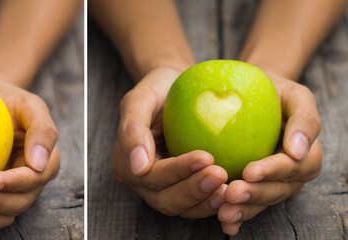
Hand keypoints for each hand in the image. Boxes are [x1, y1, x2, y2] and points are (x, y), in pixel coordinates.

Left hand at [0, 80, 59, 230]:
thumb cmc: (9, 100)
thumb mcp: (29, 105)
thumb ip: (42, 130)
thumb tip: (39, 162)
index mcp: (45, 163)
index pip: (32, 179)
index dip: (12, 183)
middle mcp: (31, 182)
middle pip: (18, 202)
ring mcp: (12, 192)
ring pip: (4, 213)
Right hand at [111, 67, 228, 218]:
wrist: (175, 88)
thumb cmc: (158, 88)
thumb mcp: (140, 99)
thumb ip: (132, 130)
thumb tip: (137, 167)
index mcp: (126, 165)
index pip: (150, 176)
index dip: (177, 171)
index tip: (206, 156)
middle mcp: (142, 183)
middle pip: (165, 199)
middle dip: (193, 191)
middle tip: (221, 174)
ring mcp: (163, 190)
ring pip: (182, 208)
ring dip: (205, 201)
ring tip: (230, 187)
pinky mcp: (184, 191)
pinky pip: (197, 205)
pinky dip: (213, 202)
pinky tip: (233, 191)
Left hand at [217, 74, 321, 235]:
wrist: (245, 95)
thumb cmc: (271, 92)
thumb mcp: (293, 95)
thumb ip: (304, 118)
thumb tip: (298, 149)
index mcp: (305, 154)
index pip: (293, 166)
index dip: (272, 171)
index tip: (250, 171)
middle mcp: (291, 176)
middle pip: (277, 191)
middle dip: (255, 195)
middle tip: (230, 193)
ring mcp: (271, 186)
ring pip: (260, 203)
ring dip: (243, 210)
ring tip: (223, 212)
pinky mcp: (250, 191)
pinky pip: (245, 207)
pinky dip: (236, 216)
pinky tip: (223, 225)